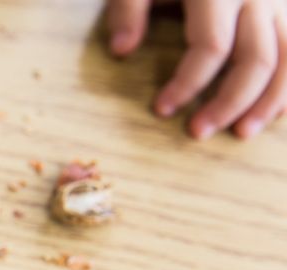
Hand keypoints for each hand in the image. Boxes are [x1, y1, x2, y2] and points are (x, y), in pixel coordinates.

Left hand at [108, 0, 286, 138]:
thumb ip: (128, 9)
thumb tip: (121, 51)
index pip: (210, 46)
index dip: (187, 83)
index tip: (162, 109)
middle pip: (256, 59)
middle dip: (228, 102)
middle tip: (198, 132)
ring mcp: (282, 1)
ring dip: (270, 101)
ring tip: (242, 133)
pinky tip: (275, 112)